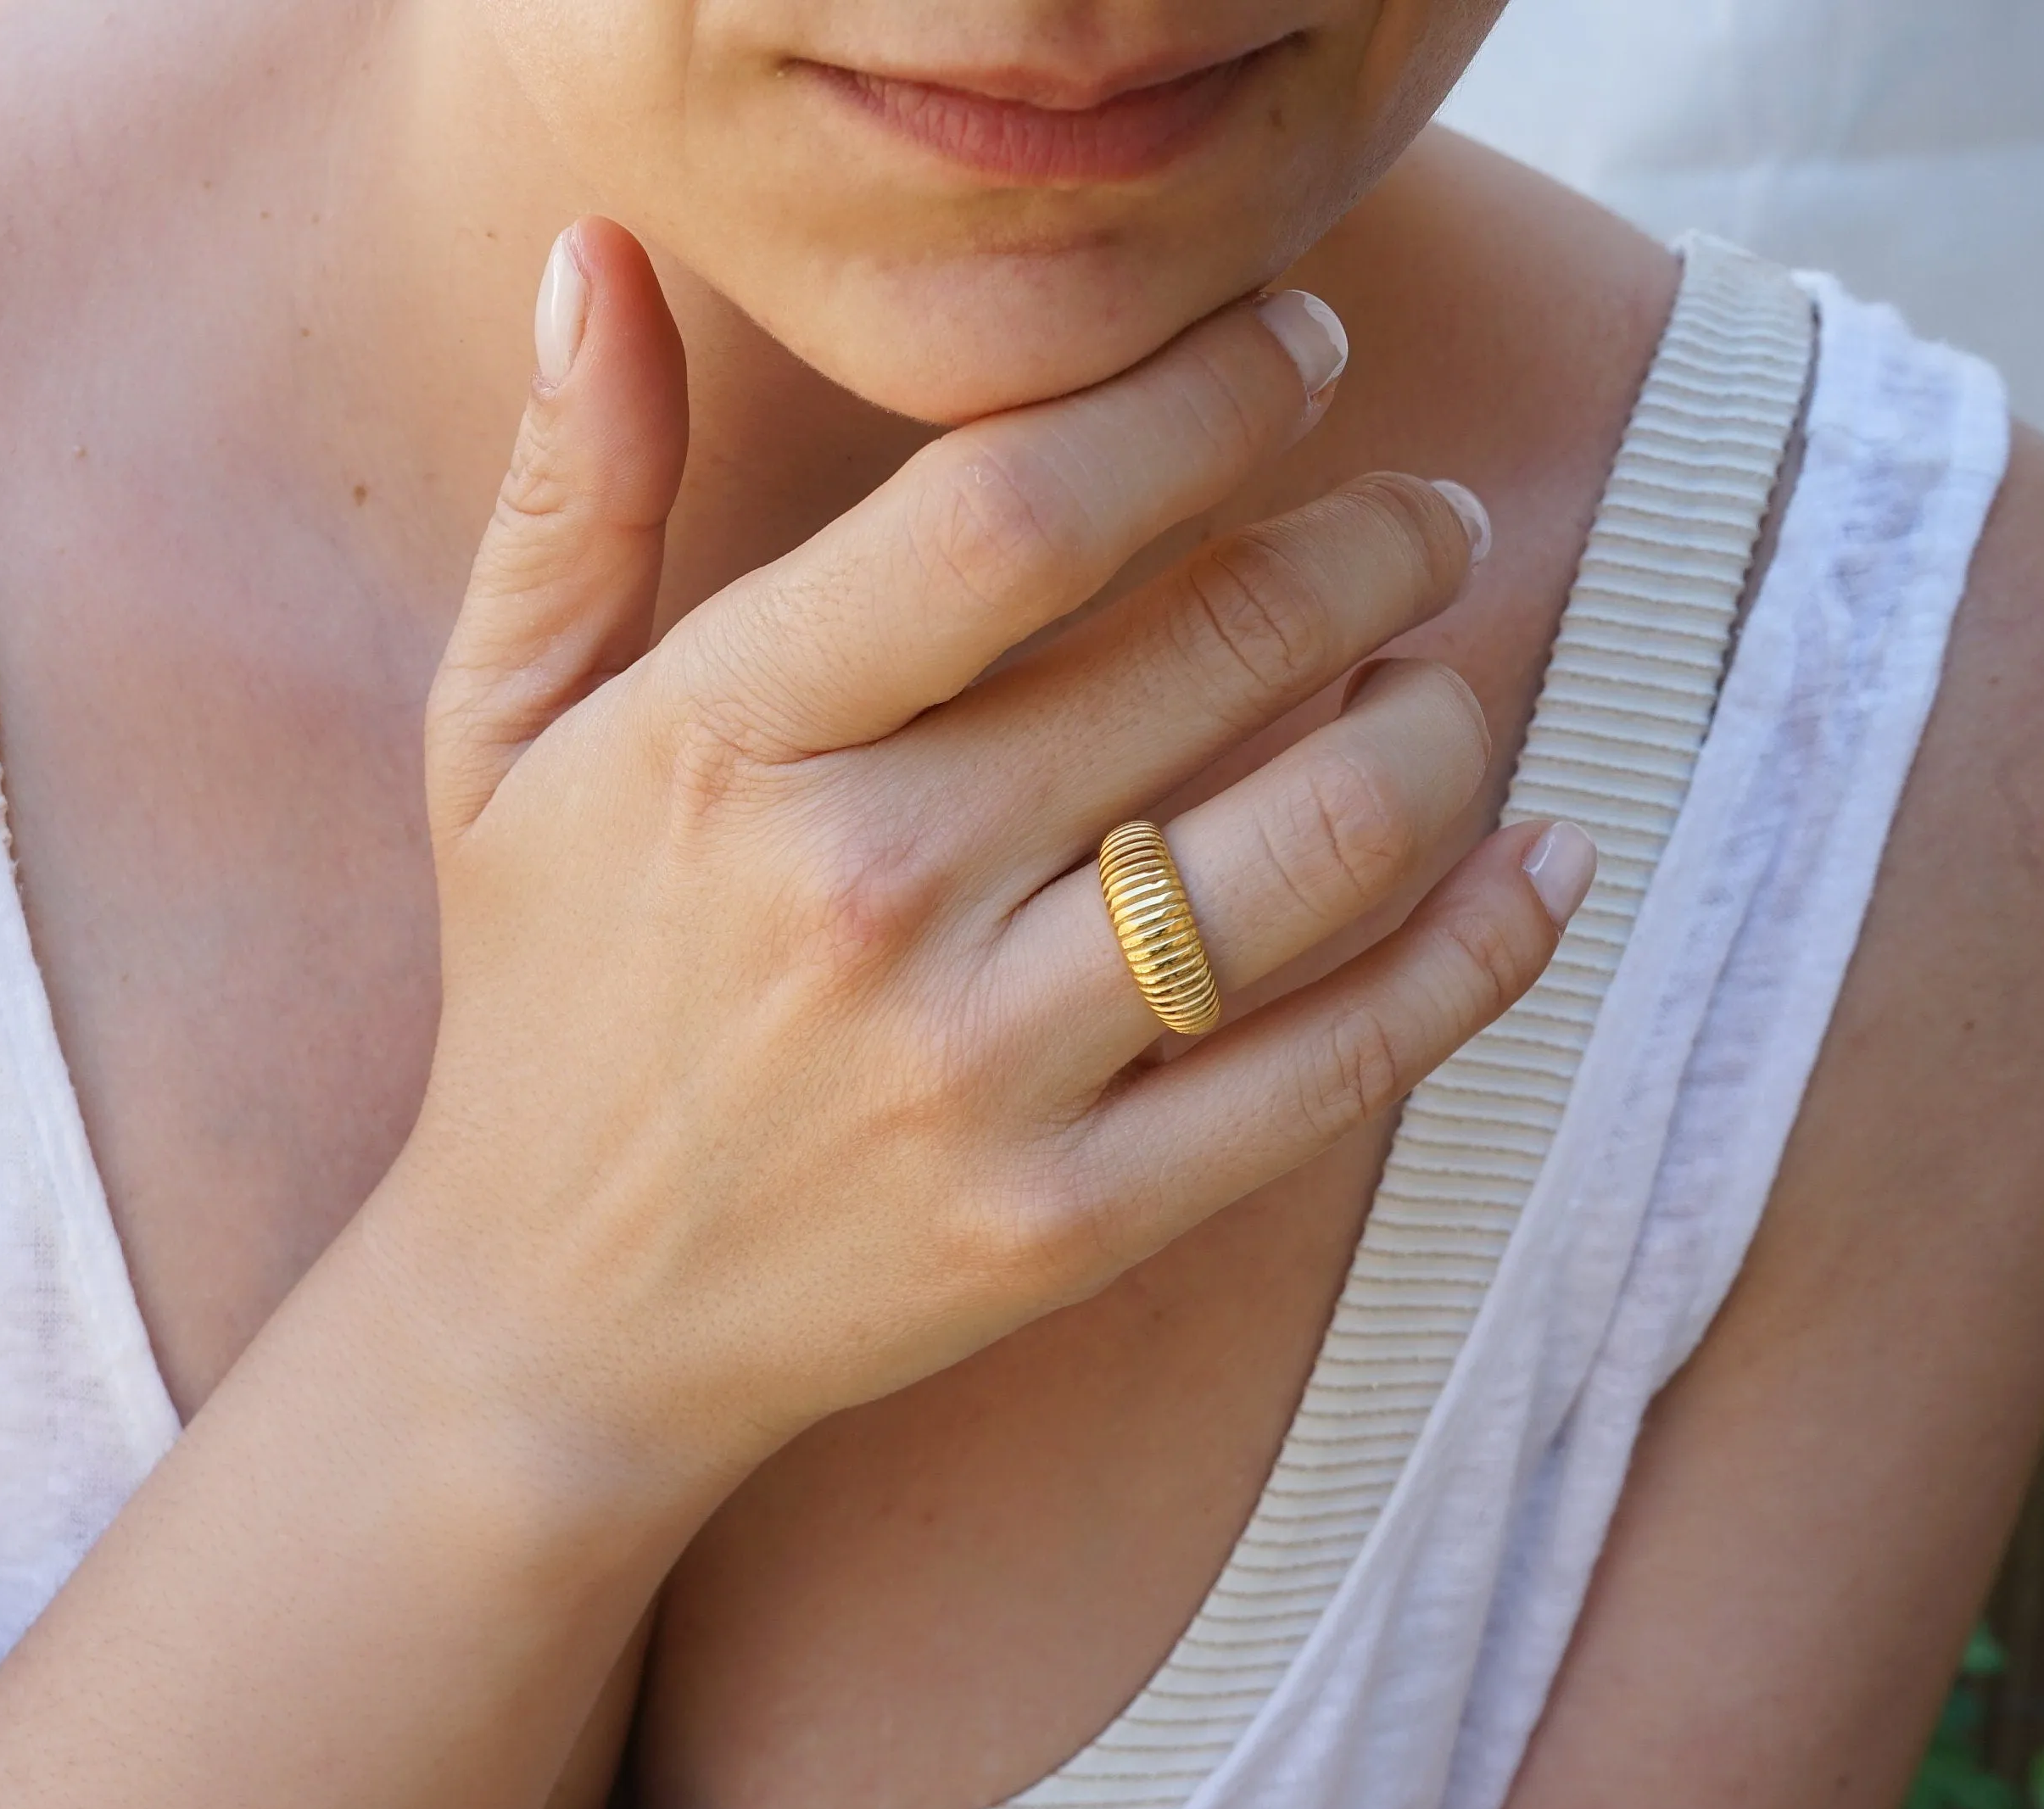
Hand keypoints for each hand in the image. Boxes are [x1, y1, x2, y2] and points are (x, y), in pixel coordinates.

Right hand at [371, 219, 1589, 1468]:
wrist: (557, 1316)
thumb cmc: (545, 992)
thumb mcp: (497, 732)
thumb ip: (574, 496)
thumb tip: (599, 258)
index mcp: (731, 746)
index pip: (1018, 516)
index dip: (1202, 400)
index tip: (1296, 354)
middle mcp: (870, 900)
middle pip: (1215, 653)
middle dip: (1372, 543)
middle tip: (1424, 518)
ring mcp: (983, 1077)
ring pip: (1318, 850)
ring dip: (1435, 725)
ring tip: (1442, 671)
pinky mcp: (1072, 1220)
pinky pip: (1335, 1067)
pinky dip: (1480, 952)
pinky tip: (1545, 865)